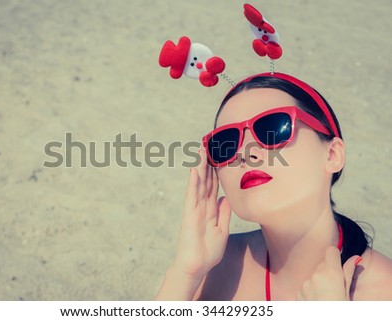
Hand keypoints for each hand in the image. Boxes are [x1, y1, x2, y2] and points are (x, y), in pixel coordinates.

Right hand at [171, 148, 231, 280]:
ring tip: (201, 151)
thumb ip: (223, 214)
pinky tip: (195, 171)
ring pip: (198, 184)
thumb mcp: (221, 231)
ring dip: (200, 168)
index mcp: (210, 210)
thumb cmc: (208, 252)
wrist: (197, 267)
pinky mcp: (189, 215)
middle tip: (209, 146)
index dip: (216, 172)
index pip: (214, 187)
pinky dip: (193, 183)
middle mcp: (201, 206)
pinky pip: (192, 196)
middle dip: (208, 164)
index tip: (219, 157)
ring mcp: (194, 209)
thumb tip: (226, 198)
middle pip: (206, 181)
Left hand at [297, 247, 361, 299]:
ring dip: (318, 282)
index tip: (337, 263)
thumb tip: (355, 259)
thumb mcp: (348, 293)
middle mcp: (317, 275)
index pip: (331, 251)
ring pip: (313, 275)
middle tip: (334, 286)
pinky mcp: (298, 291)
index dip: (335, 256)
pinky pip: (306, 285)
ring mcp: (306, 283)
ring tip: (325, 296)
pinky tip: (317, 301)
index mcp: (332, 273)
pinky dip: (310, 291)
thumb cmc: (340, 311)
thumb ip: (348, 273)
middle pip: (322, 264)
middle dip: (327, 271)